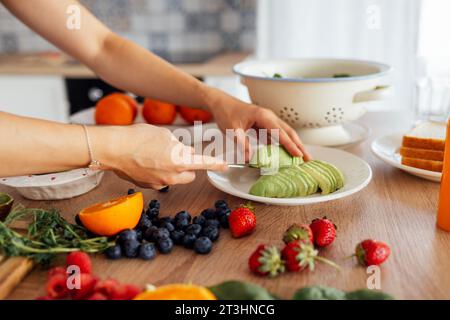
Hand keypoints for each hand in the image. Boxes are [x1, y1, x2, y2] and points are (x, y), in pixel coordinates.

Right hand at [93, 124, 226, 188]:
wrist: (113, 149)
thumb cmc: (137, 137)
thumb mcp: (164, 134)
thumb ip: (178, 145)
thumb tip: (179, 152)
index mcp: (180, 161)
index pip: (203, 163)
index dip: (216, 164)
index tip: (225, 166)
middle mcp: (172, 176)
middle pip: (190, 174)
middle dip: (187, 165)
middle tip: (174, 152)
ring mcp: (160, 183)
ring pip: (175, 178)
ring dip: (173, 169)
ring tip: (156, 156)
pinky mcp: (148, 186)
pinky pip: (160, 180)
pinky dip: (158, 172)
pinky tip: (146, 162)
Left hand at [206, 88, 310, 160]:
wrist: (220, 103)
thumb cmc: (226, 112)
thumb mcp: (232, 129)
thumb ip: (241, 143)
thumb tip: (249, 158)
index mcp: (263, 116)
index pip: (280, 133)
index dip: (290, 145)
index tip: (299, 155)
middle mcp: (268, 117)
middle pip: (288, 132)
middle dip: (298, 145)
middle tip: (308, 159)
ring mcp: (267, 120)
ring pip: (284, 133)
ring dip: (293, 144)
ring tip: (301, 157)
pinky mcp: (263, 124)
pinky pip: (276, 135)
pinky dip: (282, 143)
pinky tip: (285, 152)